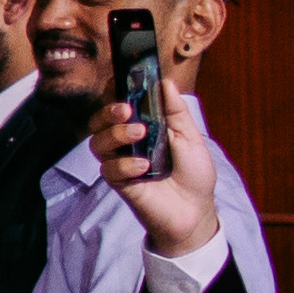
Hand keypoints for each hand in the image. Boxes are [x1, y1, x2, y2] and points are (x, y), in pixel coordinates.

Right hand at [93, 85, 222, 256]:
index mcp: (143, 126)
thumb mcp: (191, 138)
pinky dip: (125, 164)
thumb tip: (165, 82)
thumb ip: (176, 111)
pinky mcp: (118, 182)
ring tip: (138, 135)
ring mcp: (121, 161)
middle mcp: (126, 142)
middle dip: (108, 111)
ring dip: (115, 134)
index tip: (120, 83)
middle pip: (99, 121)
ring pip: (98, 142)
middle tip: (125, 110)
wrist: (196, 211)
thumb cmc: (194, 175)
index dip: (114, 92)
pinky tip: (144, 168)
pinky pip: (109, 168)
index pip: (120, 105)